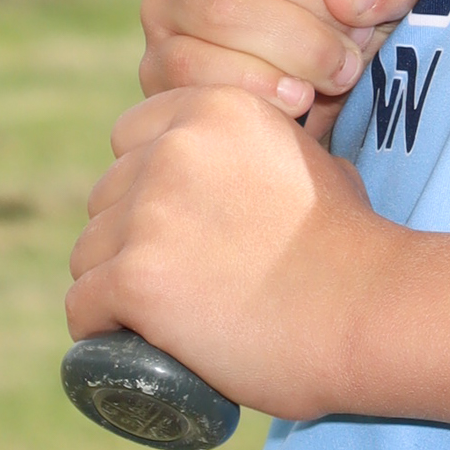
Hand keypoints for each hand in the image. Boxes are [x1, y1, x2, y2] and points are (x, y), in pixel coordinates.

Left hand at [65, 87, 396, 420]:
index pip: (130, 135)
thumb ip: (259, 150)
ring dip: (111, 283)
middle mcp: (174, 148)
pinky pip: (82, 306)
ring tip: (154, 316)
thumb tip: (236, 172)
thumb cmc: (350, 245)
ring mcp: (150, 212)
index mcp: (216, 108)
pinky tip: (126, 341)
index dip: (143, 181)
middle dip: (126, 236)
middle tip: (172, 280)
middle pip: (105, 196)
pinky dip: (98, 329)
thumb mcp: (308, 160)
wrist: (367, 309)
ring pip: (87, 252)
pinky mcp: (135, 277)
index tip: (169, 223)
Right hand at [139, 0, 428, 141]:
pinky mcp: (155, 59)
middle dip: (315, 1)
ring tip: (339, 68)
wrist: (301, 75)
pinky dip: (259, 87)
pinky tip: (298, 96)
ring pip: (221, 12)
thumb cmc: (341, 5)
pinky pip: (197, 69)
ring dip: (297, 50)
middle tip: (357, 37)